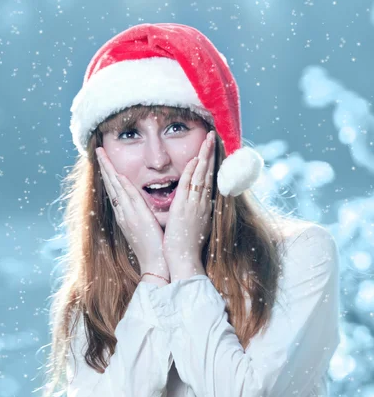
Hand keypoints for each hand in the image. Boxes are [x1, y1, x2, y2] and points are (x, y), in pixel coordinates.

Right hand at [95, 147, 168, 275]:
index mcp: (126, 216)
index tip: (105, 162)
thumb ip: (143, 216)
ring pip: (116, 189)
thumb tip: (144, 207)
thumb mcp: (145, 228)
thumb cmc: (154, 248)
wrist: (155, 264)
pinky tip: (118, 174)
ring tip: (102, 155)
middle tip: (98, 151)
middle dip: (105, 168)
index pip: (115, 191)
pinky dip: (123, 186)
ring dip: (109, 171)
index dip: (109, 175)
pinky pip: (129, 199)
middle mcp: (124, 214)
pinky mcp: (137, 219)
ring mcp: (129, 216)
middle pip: (111, 186)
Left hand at [162, 130, 214, 268]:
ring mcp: (194, 205)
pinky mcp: (184, 208)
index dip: (210, 164)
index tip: (210, 150)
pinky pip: (189, 185)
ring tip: (208, 140)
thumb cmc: (188, 246)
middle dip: (210, 154)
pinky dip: (193, 172)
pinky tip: (196, 159)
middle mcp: (202, 203)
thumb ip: (198, 213)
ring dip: (205, 156)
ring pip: (202, 176)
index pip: (208, 180)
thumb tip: (202, 205)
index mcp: (203, 207)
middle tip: (212, 136)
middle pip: (208, 173)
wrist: (185, 260)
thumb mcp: (197, 226)